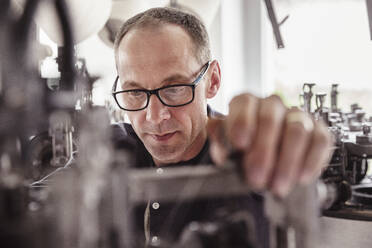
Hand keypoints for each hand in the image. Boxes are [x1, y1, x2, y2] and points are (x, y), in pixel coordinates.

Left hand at [208, 93, 332, 196]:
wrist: (265, 158)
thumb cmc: (242, 149)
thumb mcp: (225, 144)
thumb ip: (221, 145)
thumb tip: (222, 155)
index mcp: (246, 103)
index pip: (244, 103)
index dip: (242, 122)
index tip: (239, 144)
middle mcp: (272, 105)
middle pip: (270, 119)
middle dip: (263, 151)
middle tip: (256, 178)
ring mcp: (297, 116)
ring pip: (297, 131)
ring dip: (287, 162)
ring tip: (277, 186)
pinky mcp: (318, 130)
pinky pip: (321, 141)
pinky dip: (311, 161)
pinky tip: (301, 178)